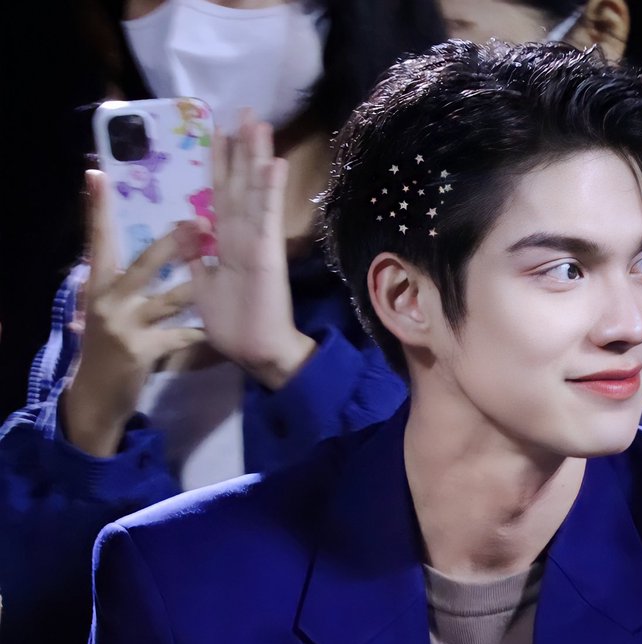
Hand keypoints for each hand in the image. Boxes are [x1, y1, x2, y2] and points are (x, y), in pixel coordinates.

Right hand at [62, 170, 204, 456]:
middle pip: (142, 264)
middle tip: (196, 222)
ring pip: (167, 300)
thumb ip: (118, 283)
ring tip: (219, 273)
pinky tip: (215, 330)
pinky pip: (178, 337)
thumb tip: (133, 251)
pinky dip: (197, 334)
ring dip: (195, 286)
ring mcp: (125, 326)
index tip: (98, 175)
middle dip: (171, 245)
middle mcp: (108, 300)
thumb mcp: (104, 309)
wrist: (96, 394)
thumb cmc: (104, 346)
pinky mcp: (142, 351)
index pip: (97, 240)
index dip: (98, 209)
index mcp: (98, 284)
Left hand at [176, 111, 314, 389]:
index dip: (219, 165)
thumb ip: (196, 260)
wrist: (258, 352)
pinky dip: (270, 189)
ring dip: (256, 156)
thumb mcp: (202, 288)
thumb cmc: (232, 326)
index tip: (218, 133)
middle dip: (241, 148)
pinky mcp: (267, 252)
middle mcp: (242, 236)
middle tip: (244, 111)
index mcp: (226, 244)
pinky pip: (266, 216)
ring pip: (254, 190)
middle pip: (240, 184)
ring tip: (258, 122)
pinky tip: (274, 161)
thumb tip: (186, 232)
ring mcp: (256, 241)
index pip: (220, 196)